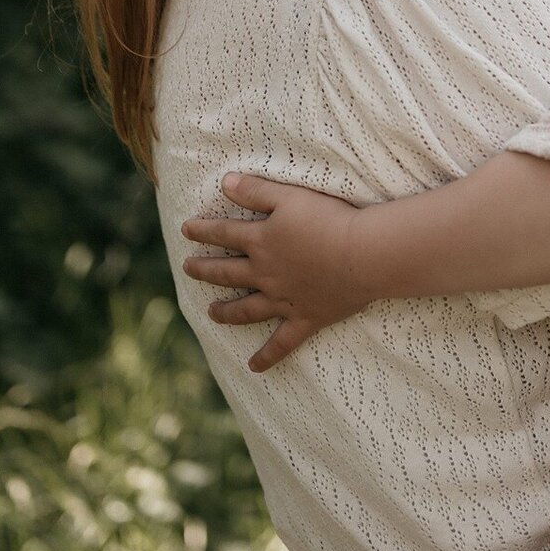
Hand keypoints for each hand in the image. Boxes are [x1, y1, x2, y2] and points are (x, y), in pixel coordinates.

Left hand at [181, 173, 369, 371]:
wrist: (363, 254)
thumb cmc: (329, 219)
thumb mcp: (290, 196)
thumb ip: (256, 190)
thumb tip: (225, 183)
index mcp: (261, 241)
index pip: (224, 233)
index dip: (203, 230)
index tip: (186, 230)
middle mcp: (265, 274)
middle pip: (228, 273)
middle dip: (205, 270)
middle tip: (188, 269)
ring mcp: (283, 300)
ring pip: (246, 309)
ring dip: (226, 312)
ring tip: (211, 312)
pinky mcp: (305, 318)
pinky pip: (282, 343)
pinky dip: (267, 356)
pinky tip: (254, 367)